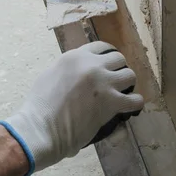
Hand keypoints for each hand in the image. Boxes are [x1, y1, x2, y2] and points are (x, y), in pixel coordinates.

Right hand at [0, 42, 143, 175]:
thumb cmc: (39, 106)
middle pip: (118, 59)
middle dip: (117, 70)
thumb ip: (68, 69)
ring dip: (127, 84)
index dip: (106, 56)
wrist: (41, 128)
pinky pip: (135, 100)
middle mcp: (92, 65)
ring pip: (129, 75)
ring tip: (123, 93)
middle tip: (115, 82)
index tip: (108, 65)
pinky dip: (135, 104)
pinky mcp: (111, 102)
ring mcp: (104, 83)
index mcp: (75, 56)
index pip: (100, 47)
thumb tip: (76, 73)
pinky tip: (131, 107)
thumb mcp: (50, 75)